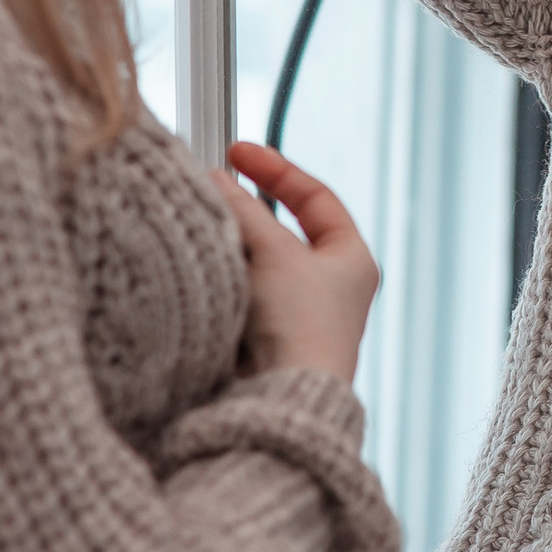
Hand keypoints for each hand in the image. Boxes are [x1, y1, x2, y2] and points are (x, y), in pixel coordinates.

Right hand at [210, 142, 380, 382]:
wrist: (281, 398)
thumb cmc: (300, 328)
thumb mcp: (275, 252)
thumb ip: (244, 209)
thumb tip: (217, 180)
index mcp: (351, 260)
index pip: (315, 197)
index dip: (277, 170)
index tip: (239, 153)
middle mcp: (329, 287)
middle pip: (281, 230)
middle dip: (245, 212)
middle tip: (211, 192)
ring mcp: (296, 315)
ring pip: (255, 263)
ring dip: (228, 248)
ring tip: (201, 233)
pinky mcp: (264, 339)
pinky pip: (238, 294)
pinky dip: (220, 279)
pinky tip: (200, 272)